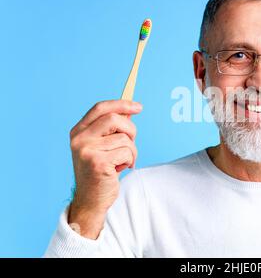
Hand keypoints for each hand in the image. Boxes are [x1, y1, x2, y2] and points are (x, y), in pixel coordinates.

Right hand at [68, 100, 142, 238]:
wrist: (91, 200)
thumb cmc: (101, 171)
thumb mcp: (103, 146)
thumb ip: (113, 129)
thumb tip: (131, 109)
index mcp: (79, 131)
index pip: (100, 108)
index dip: (121, 104)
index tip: (138, 107)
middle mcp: (79, 139)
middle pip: (115, 119)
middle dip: (131, 130)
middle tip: (132, 142)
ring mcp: (87, 151)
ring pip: (124, 138)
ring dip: (132, 150)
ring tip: (123, 161)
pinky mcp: (97, 163)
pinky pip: (126, 152)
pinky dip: (130, 160)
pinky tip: (121, 169)